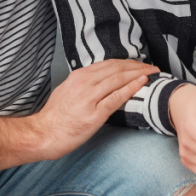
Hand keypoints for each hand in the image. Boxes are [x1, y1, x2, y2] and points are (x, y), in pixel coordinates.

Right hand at [33, 59, 157, 160]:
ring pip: (119, 79)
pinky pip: (117, 97)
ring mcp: (90, 97)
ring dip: (139, 74)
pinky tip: (142, 84)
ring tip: (152, 74)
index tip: (139, 64)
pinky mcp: (95, 114)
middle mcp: (85, 82)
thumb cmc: (55, 116)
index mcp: (79, 76)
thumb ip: (83, 83)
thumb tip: (100, 80)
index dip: (127, 62)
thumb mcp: (67, 91)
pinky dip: (131, 88)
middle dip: (137, 66)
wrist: (43, 133)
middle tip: (151, 67)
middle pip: (117, 68)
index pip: (109, 64)